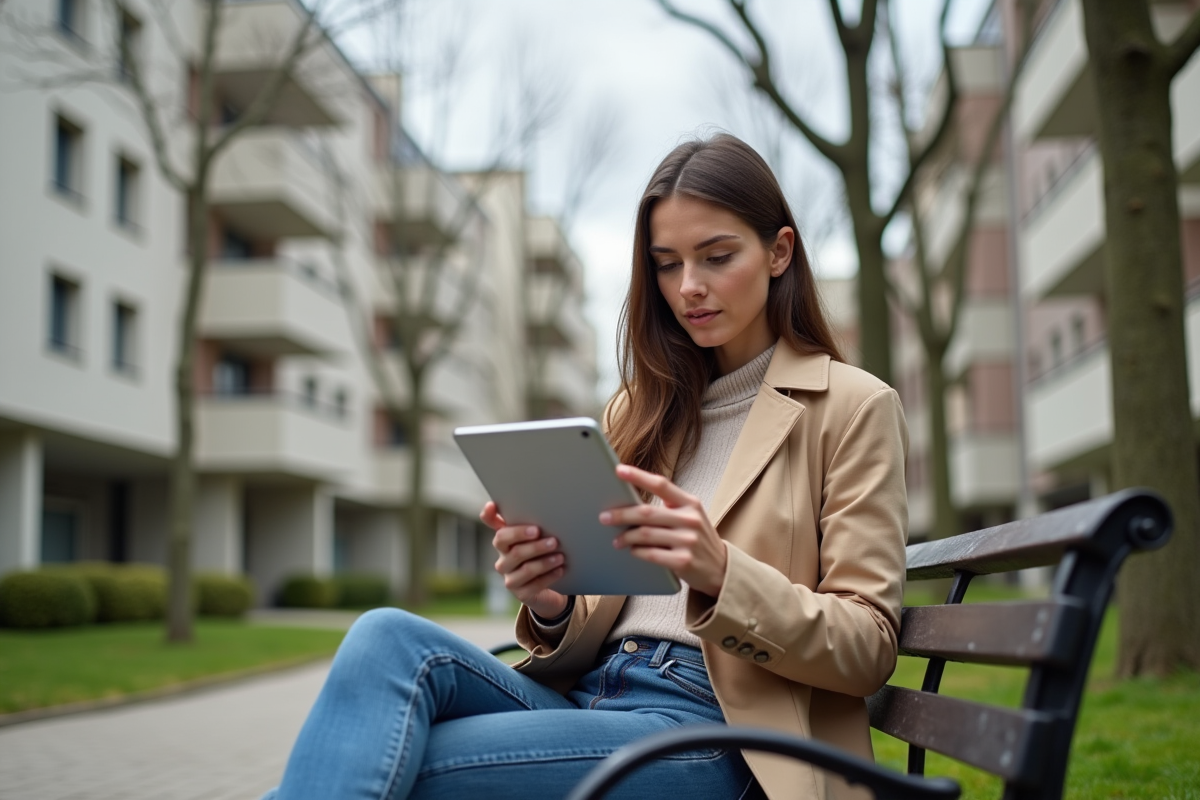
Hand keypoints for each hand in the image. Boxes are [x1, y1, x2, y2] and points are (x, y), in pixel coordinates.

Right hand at [481, 502, 569, 619]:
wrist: (548, 590)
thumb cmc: (543, 557)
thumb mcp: (539, 539)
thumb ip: (536, 524)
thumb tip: (547, 506)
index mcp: (505, 540)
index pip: (490, 524)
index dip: (488, 515)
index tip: (491, 506)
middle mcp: (503, 558)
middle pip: (509, 547)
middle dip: (531, 542)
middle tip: (553, 540)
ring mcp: (510, 577)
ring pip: (525, 567)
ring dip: (544, 561)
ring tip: (560, 556)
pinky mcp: (521, 593)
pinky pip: (534, 585)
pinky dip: (549, 576)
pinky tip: (560, 569)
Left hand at [602, 464, 727, 596]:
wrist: (720, 568)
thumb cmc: (697, 538)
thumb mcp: (690, 516)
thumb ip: (669, 507)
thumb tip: (630, 502)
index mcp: (690, 503)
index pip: (661, 484)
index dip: (638, 476)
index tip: (618, 470)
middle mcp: (690, 519)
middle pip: (647, 512)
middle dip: (621, 514)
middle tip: (604, 517)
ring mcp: (688, 540)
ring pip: (646, 534)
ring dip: (626, 536)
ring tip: (616, 539)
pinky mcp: (683, 561)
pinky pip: (651, 554)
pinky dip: (637, 552)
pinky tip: (631, 550)